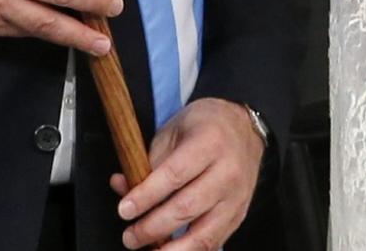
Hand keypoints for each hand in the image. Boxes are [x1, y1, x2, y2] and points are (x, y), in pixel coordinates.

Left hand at [110, 98, 263, 249]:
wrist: (244, 127)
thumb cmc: (204, 127)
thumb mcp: (173, 131)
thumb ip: (148, 161)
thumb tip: (122, 187)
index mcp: (209, 143)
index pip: (174, 176)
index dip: (146, 196)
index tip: (124, 210)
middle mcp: (227, 172)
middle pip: (186, 208)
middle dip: (152, 227)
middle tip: (130, 236)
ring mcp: (236, 197)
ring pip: (204, 235)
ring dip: (172, 250)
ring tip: (148, 250)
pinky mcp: (239, 215)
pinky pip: (214, 242)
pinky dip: (190, 250)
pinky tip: (170, 249)